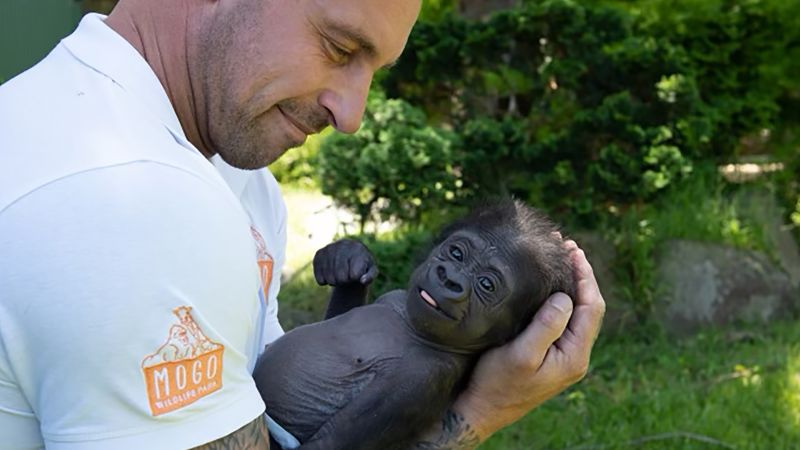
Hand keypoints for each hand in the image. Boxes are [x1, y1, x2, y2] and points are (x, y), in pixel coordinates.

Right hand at [313, 239, 377, 286]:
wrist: (348, 256)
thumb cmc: (362, 265)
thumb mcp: (371, 271)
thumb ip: (370, 277)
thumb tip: (362, 281)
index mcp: (358, 248)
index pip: (354, 275)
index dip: (354, 278)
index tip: (356, 274)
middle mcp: (342, 245)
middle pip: (341, 277)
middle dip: (344, 282)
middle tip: (346, 277)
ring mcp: (329, 248)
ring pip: (329, 278)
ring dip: (334, 282)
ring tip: (339, 276)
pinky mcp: (319, 253)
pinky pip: (319, 277)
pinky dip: (324, 281)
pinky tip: (329, 276)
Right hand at [450, 240, 604, 440]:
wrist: (481, 410)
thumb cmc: (497, 383)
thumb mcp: (521, 354)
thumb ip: (547, 325)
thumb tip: (566, 296)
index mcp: (574, 355)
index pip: (591, 307)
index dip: (585, 276)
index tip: (573, 251)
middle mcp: (574, 355)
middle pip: (588, 307)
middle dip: (580, 275)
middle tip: (567, 246)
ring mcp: (563, 355)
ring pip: (576, 313)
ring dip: (571, 284)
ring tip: (561, 257)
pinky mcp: (550, 354)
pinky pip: (563, 320)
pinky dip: (559, 297)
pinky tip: (548, 284)